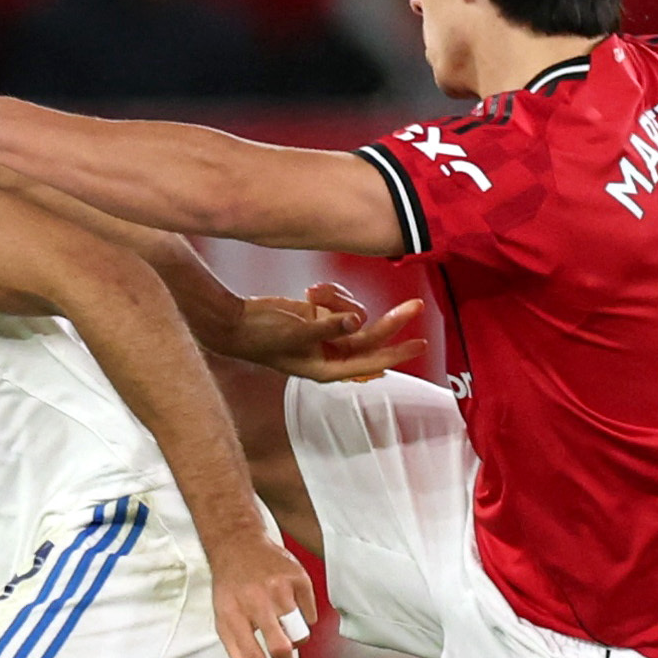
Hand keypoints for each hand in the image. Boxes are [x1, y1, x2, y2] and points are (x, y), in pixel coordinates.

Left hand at [209, 529, 317, 657]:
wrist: (239, 543)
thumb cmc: (231, 587)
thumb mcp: (223, 617)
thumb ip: (235, 650)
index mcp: (234, 613)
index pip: (252, 656)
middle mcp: (257, 600)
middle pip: (282, 647)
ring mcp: (281, 587)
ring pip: (300, 633)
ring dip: (294, 640)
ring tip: (282, 627)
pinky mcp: (299, 578)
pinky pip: (310, 615)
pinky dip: (301, 618)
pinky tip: (288, 605)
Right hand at [227, 282, 426, 380]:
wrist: (237, 323)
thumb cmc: (262, 336)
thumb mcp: (296, 333)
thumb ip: (329, 327)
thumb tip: (358, 321)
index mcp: (328, 367)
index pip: (371, 360)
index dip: (397, 353)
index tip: (420, 344)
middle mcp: (332, 352)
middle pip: (371, 335)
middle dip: (390, 319)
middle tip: (415, 305)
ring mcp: (327, 333)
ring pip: (353, 312)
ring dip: (337, 299)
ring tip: (312, 293)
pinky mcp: (320, 316)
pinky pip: (339, 301)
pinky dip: (328, 293)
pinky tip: (309, 291)